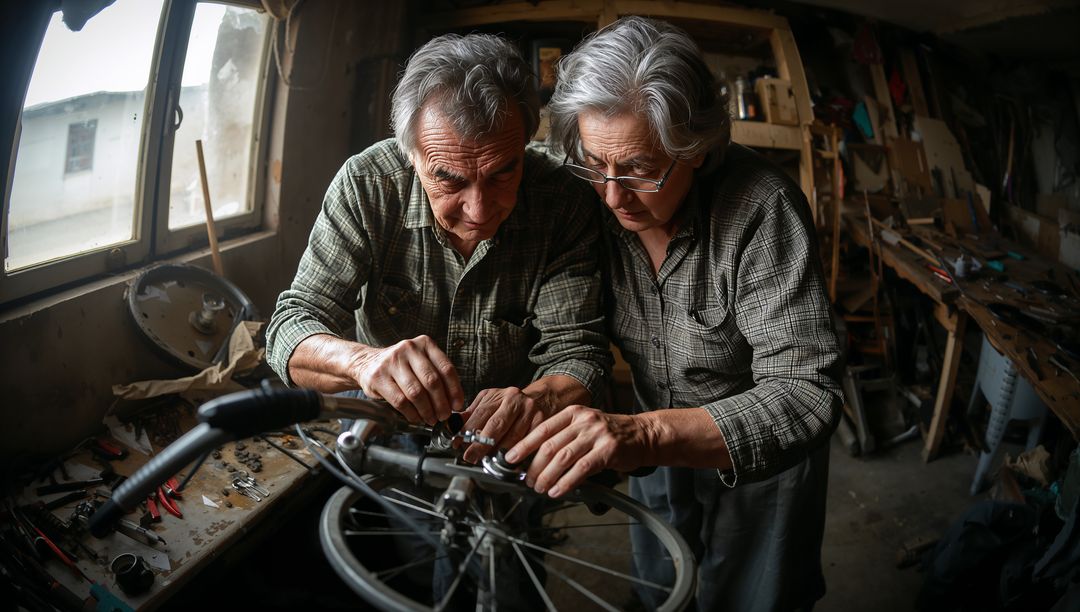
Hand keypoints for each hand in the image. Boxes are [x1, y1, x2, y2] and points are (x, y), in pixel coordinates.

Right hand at [352, 335, 463, 424]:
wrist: (367, 362)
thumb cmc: (400, 366)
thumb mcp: (420, 362)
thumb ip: (437, 375)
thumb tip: (454, 402)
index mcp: (424, 344)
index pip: (446, 368)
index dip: (455, 390)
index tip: (458, 405)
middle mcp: (409, 349)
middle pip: (432, 381)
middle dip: (441, 403)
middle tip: (444, 415)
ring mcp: (392, 362)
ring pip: (416, 392)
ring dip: (427, 410)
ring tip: (431, 419)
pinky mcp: (378, 377)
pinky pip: (400, 400)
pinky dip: (411, 413)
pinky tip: (416, 417)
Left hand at [459, 387, 552, 462]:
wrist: (543, 398)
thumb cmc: (512, 405)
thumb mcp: (491, 403)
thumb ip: (472, 414)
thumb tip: (453, 427)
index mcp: (498, 395)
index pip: (480, 413)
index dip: (467, 430)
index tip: (458, 444)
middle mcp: (515, 400)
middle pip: (496, 425)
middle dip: (481, 444)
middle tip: (471, 456)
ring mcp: (531, 411)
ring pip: (513, 437)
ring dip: (499, 453)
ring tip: (489, 461)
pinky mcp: (542, 423)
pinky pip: (528, 442)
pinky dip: (518, 454)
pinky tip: (510, 460)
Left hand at [505, 405, 644, 497]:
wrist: (642, 435)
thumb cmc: (610, 435)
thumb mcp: (584, 427)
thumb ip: (563, 438)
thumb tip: (534, 459)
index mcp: (573, 413)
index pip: (542, 429)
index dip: (524, 445)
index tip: (511, 459)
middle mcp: (583, 421)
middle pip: (550, 446)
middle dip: (534, 467)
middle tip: (528, 481)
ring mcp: (596, 434)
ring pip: (563, 458)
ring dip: (547, 477)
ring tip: (540, 488)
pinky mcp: (608, 450)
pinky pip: (581, 469)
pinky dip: (566, 482)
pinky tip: (557, 491)